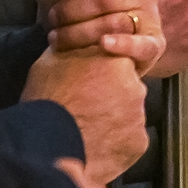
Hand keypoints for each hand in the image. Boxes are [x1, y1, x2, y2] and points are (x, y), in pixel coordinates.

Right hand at [26, 48, 147, 183]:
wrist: (50, 145)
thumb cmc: (46, 101)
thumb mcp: (50, 63)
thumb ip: (73, 49)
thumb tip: (73, 41)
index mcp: (117, 61)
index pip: (118, 64)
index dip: (102, 76)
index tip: (88, 86)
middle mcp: (136, 85)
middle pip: (127, 90)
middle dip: (111, 99)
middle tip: (86, 110)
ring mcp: (140, 116)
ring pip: (129, 116)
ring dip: (114, 121)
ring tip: (87, 130)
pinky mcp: (139, 142)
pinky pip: (130, 141)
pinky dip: (117, 144)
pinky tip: (96, 146)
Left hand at [42, 0, 164, 70]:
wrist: (82, 43)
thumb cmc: (73, 6)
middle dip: (72, 9)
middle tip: (53, 17)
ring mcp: (150, 17)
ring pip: (116, 22)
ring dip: (79, 32)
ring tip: (59, 37)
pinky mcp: (153, 44)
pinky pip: (143, 45)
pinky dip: (124, 44)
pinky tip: (104, 44)